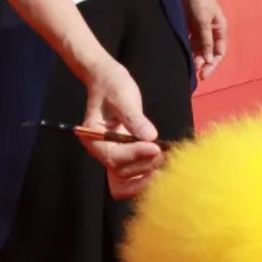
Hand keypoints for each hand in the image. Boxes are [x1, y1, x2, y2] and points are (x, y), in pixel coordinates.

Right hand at [79, 56, 165, 198]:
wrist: (109, 82)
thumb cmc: (112, 86)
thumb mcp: (122, 96)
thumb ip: (134, 118)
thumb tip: (150, 137)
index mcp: (93, 137)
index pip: (113, 156)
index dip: (135, 154)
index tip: (156, 148)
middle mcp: (101, 151)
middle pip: (121, 173)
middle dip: (144, 168)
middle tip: (165, 157)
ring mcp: (114, 157)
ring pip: (129, 179)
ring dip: (148, 173)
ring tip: (167, 160)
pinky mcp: (126, 158)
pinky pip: (135, 175)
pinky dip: (149, 173)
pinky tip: (164, 163)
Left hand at [183, 0, 228, 79]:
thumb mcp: (203, 21)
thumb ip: (206, 41)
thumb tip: (208, 60)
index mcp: (219, 28)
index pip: (218, 52)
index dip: (212, 64)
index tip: (202, 74)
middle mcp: (211, 28)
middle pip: (208, 50)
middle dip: (201, 61)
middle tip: (192, 70)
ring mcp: (200, 24)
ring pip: (198, 45)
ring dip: (193, 54)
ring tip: (186, 62)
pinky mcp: (189, 20)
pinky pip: (190, 37)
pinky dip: (187, 45)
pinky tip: (181, 50)